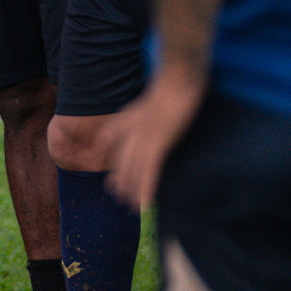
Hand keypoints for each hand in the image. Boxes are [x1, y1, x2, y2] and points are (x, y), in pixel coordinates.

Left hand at [98, 70, 205, 210]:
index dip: (115, 165)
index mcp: (126, 120)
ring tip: (132, 208)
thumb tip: (128, 130)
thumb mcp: (146, 99)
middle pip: (121, 162)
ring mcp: (143, 138)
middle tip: (121, 199)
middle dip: (121, 182)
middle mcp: (130, 131)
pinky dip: (146, 188)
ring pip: (133, 170)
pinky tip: (144, 204)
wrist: (178, 82)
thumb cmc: (168, 90)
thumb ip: (134, 114)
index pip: (112, 146)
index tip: (114, 182)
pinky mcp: (158, 143)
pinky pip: (149, 170)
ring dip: (133, 191)